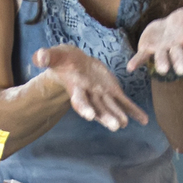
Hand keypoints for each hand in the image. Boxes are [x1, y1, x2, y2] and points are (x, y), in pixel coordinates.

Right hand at [33, 44, 148, 131]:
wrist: (73, 63)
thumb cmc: (63, 60)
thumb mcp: (55, 55)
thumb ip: (47, 56)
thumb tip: (38, 56)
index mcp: (76, 88)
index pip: (79, 100)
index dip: (84, 108)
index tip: (89, 116)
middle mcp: (89, 95)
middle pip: (98, 109)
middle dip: (107, 117)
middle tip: (116, 126)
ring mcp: (102, 95)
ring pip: (112, 107)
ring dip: (120, 115)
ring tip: (127, 123)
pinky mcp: (112, 91)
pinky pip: (124, 102)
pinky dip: (134, 111)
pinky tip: (144, 120)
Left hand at [126, 0, 182, 77]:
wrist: (164, 28)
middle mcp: (175, 47)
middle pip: (178, 55)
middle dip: (180, 61)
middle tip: (182, 70)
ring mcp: (161, 49)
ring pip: (162, 57)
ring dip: (162, 63)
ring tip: (163, 70)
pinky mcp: (147, 49)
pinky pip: (142, 57)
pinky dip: (137, 61)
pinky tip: (130, 67)